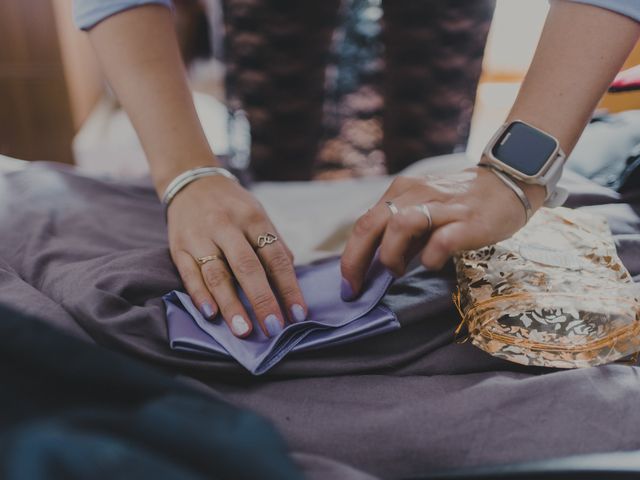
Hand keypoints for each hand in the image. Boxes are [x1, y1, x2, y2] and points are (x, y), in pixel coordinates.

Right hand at [167, 175, 306, 337]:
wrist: (191, 182)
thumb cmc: (233, 207)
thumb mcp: (258, 215)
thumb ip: (274, 245)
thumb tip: (290, 279)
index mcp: (253, 218)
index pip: (275, 257)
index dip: (288, 287)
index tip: (298, 314)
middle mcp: (226, 226)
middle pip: (246, 266)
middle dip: (262, 300)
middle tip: (273, 328)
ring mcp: (200, 237)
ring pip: (216, 274)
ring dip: (230, 305)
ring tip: (243, 330)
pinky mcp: (178, 247)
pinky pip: (189, 273)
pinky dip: (199, 295)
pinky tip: (210, 314)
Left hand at [340, 166, 545, 298]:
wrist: (509, 181)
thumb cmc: (461, 203)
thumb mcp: (424, 211)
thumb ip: (402, 234)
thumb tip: (376, 265)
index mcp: (402, 192)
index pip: (364, 223)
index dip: (350, 257)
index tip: (348, 285)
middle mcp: (417, 194)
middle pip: (371, 224)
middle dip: (356, 260)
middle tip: (356, 288)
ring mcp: (443, 206)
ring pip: (399, 226)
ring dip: (391, 256)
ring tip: (399, 271)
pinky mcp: (468, 221)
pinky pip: (440, 240)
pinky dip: (430, 257)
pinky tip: (432, 264)